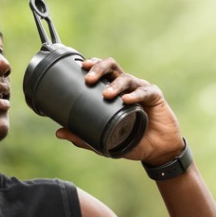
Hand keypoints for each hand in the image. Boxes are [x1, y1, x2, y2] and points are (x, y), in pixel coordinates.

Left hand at [55, 56, 185, 165]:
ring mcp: (141, 90)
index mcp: (113, 91)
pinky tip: (126, 100)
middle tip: (89, 79)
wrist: (156, 151)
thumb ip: (83, 137)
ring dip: (115, 85)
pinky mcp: (155, 97)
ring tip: (106, 94)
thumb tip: (59, 133)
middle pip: (112, 67)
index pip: (102, 71)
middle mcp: (126, 86)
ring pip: (126, 78)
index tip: (81, 67)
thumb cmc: (131, 142)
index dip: (92, 65)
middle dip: (100, 68)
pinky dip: (134, 95)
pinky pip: (144, 92)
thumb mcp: (104, 141)